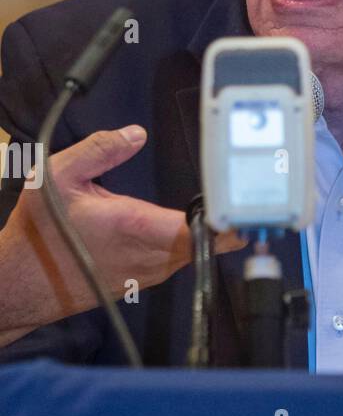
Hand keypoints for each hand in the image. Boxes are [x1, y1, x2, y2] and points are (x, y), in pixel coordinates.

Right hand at [0, 126, 245, 344]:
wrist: (22, 281)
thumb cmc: (41, 231)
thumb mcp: (59, 176)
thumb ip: (100, 150)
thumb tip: (135, 134)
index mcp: (136, 226)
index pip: (199, 230)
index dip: (228, 222)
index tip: (247, 208)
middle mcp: (149, 256)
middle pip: (205, 242)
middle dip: (224, 223)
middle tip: (242, 199)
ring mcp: (148, 273)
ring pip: (191, 252)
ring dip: (203, 234)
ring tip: (217, 210)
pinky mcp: (141, 281)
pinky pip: (174, 262)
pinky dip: (183, 245)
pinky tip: (181, 228)